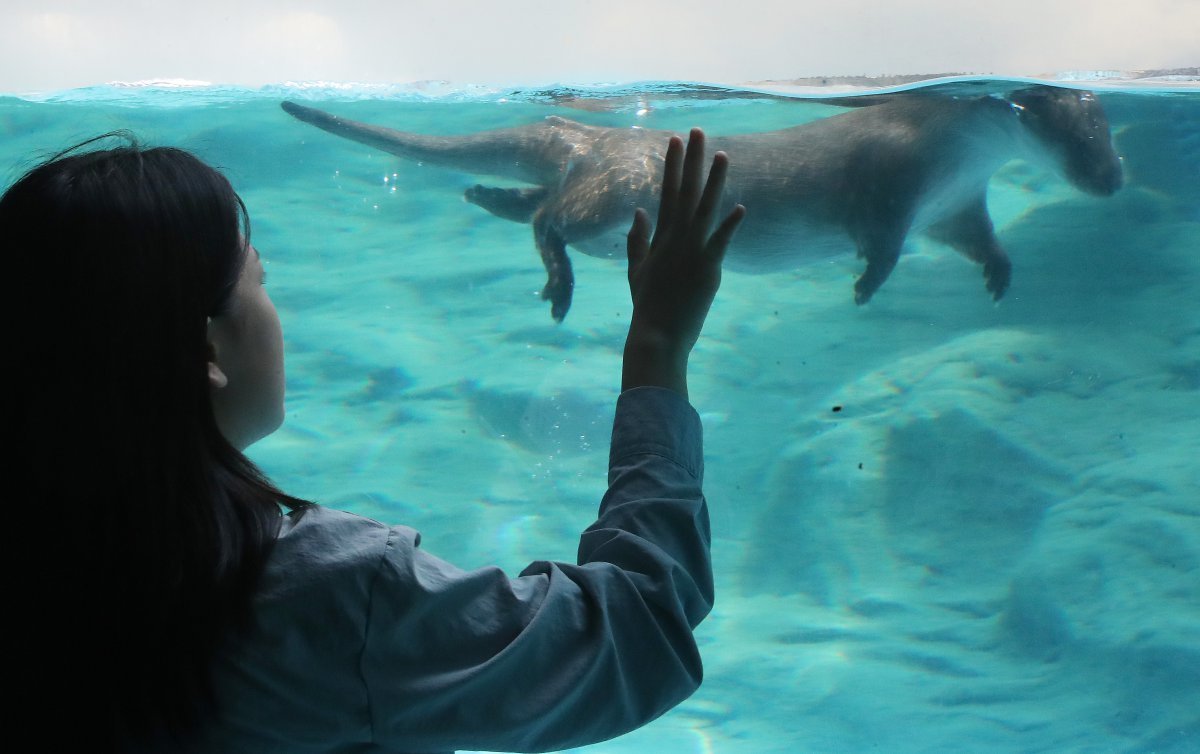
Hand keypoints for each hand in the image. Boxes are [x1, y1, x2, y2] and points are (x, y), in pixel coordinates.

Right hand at [622, 128, 744, 397]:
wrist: (656, 334)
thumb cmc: (648, 305)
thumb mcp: (637, 269)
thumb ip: (637, 239)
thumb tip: (639, 211)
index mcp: (660, 237)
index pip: (667, 192)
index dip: (672, 165)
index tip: (674, 140)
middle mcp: (675, 238)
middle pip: (685, 191)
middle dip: (691, 160)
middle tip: (696, 131)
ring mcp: (691, 252)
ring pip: (704, 208)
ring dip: (714, 181)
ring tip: (722, 154)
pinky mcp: (707, 269)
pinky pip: (721, 242)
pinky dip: (730, 225)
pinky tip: (740, 207)